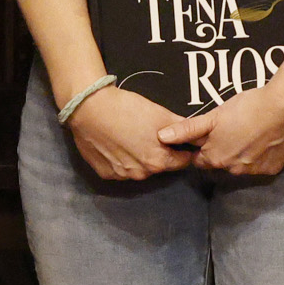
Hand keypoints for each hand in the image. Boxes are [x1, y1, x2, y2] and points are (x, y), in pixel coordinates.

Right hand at [65, 82, 193, 181]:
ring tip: (130, 137)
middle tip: (149, 134)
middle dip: (159, 153)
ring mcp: (121, 176)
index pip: (182, 162)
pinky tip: (115, 143)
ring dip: (139, 157)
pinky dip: (121, 159)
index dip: (182, 150)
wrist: (89, 108)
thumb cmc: (127, 109)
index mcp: (158, 161)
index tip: (177, 141)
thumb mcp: (160, 113)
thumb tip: (195, 131)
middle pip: (159, 165)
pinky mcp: (105, 173)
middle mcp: (141, 174)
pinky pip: (120, 169)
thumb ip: (180, 126)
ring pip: (139, 168)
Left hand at [164, 74, 283, 179]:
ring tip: (250, 132)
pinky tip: (266, 139)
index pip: (201, 159)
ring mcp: (255, 171)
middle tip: (233, 130)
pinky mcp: (274, 169)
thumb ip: (188, 129)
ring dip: (242, 153)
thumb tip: (161, 137)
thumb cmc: (247, 108)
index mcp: (216, 158)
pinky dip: (262, 155)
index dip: (203, 147)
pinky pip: (262, 164)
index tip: (210, 135)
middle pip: (221, 163)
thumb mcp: (215, 116)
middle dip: (222, 151)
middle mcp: (233, 170)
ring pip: (241, 164)